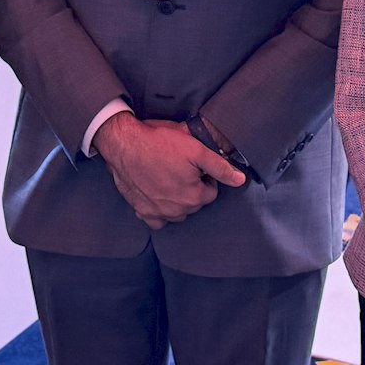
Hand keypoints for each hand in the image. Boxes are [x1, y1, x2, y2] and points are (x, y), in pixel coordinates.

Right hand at [94, 113, 244, 228]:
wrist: (124, 144)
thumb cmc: (159, 143)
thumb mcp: (196, 149)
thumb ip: (220, 167)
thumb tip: (240, 180)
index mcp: (194, 196)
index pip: (210, 191)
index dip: (204, 176)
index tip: (193, 165)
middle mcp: (177, 210)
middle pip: (194, 203)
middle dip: (191, 188)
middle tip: (180, 168)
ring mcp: (158, 212)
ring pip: (178, 213)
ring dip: (178, 200)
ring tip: (169, 178)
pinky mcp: (142, 210)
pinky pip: (157, 221)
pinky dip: (160, 212)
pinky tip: (158, 196)